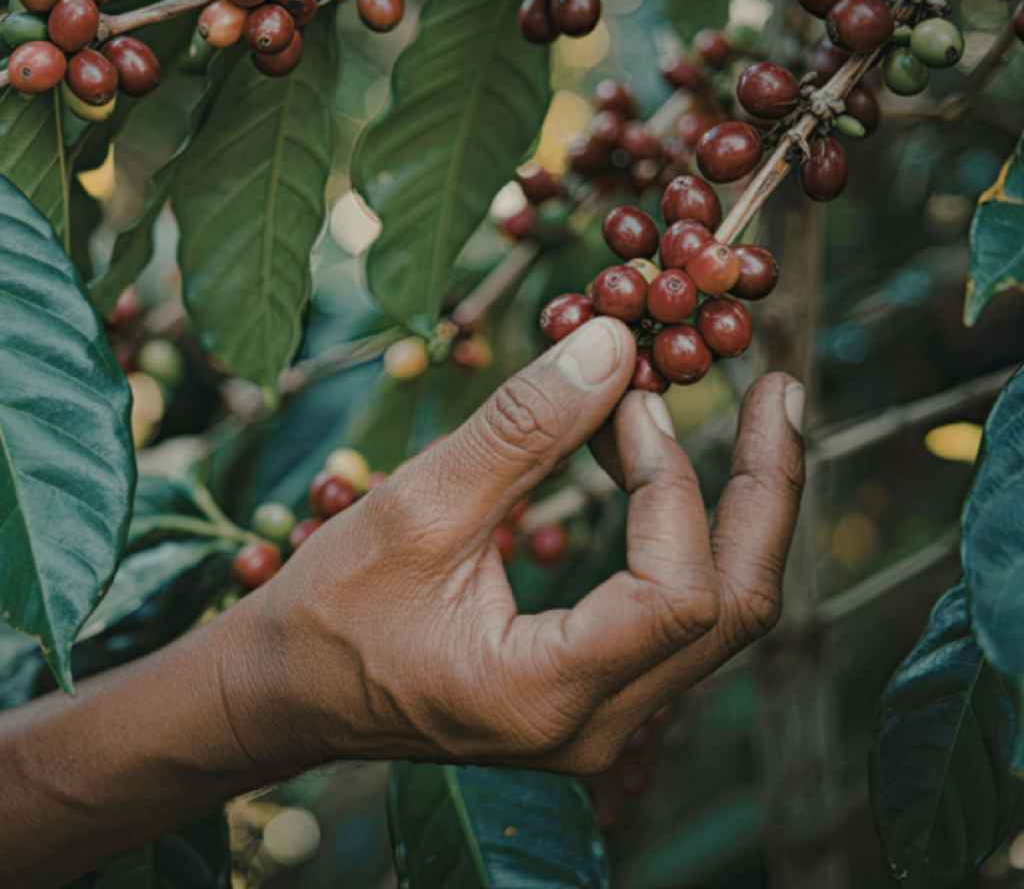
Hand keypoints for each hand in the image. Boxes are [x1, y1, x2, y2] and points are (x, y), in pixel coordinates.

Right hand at [222, 317, 804, 776]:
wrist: (290, 687)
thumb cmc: (331, 608)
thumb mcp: (418, 506)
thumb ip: (520, 429)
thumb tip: (612, 343)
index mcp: (547, 694)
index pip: (676, 595)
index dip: (672, 483)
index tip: (630, 398)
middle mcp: (598, 725)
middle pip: (736, 611)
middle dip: (765, 491)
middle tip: (778, 390)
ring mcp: (605, 717)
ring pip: (721, 615)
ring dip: (739, 510)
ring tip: (750, 415)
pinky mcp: (595, 689)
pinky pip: (679, 612)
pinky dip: (689, 532)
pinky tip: (673, 468)